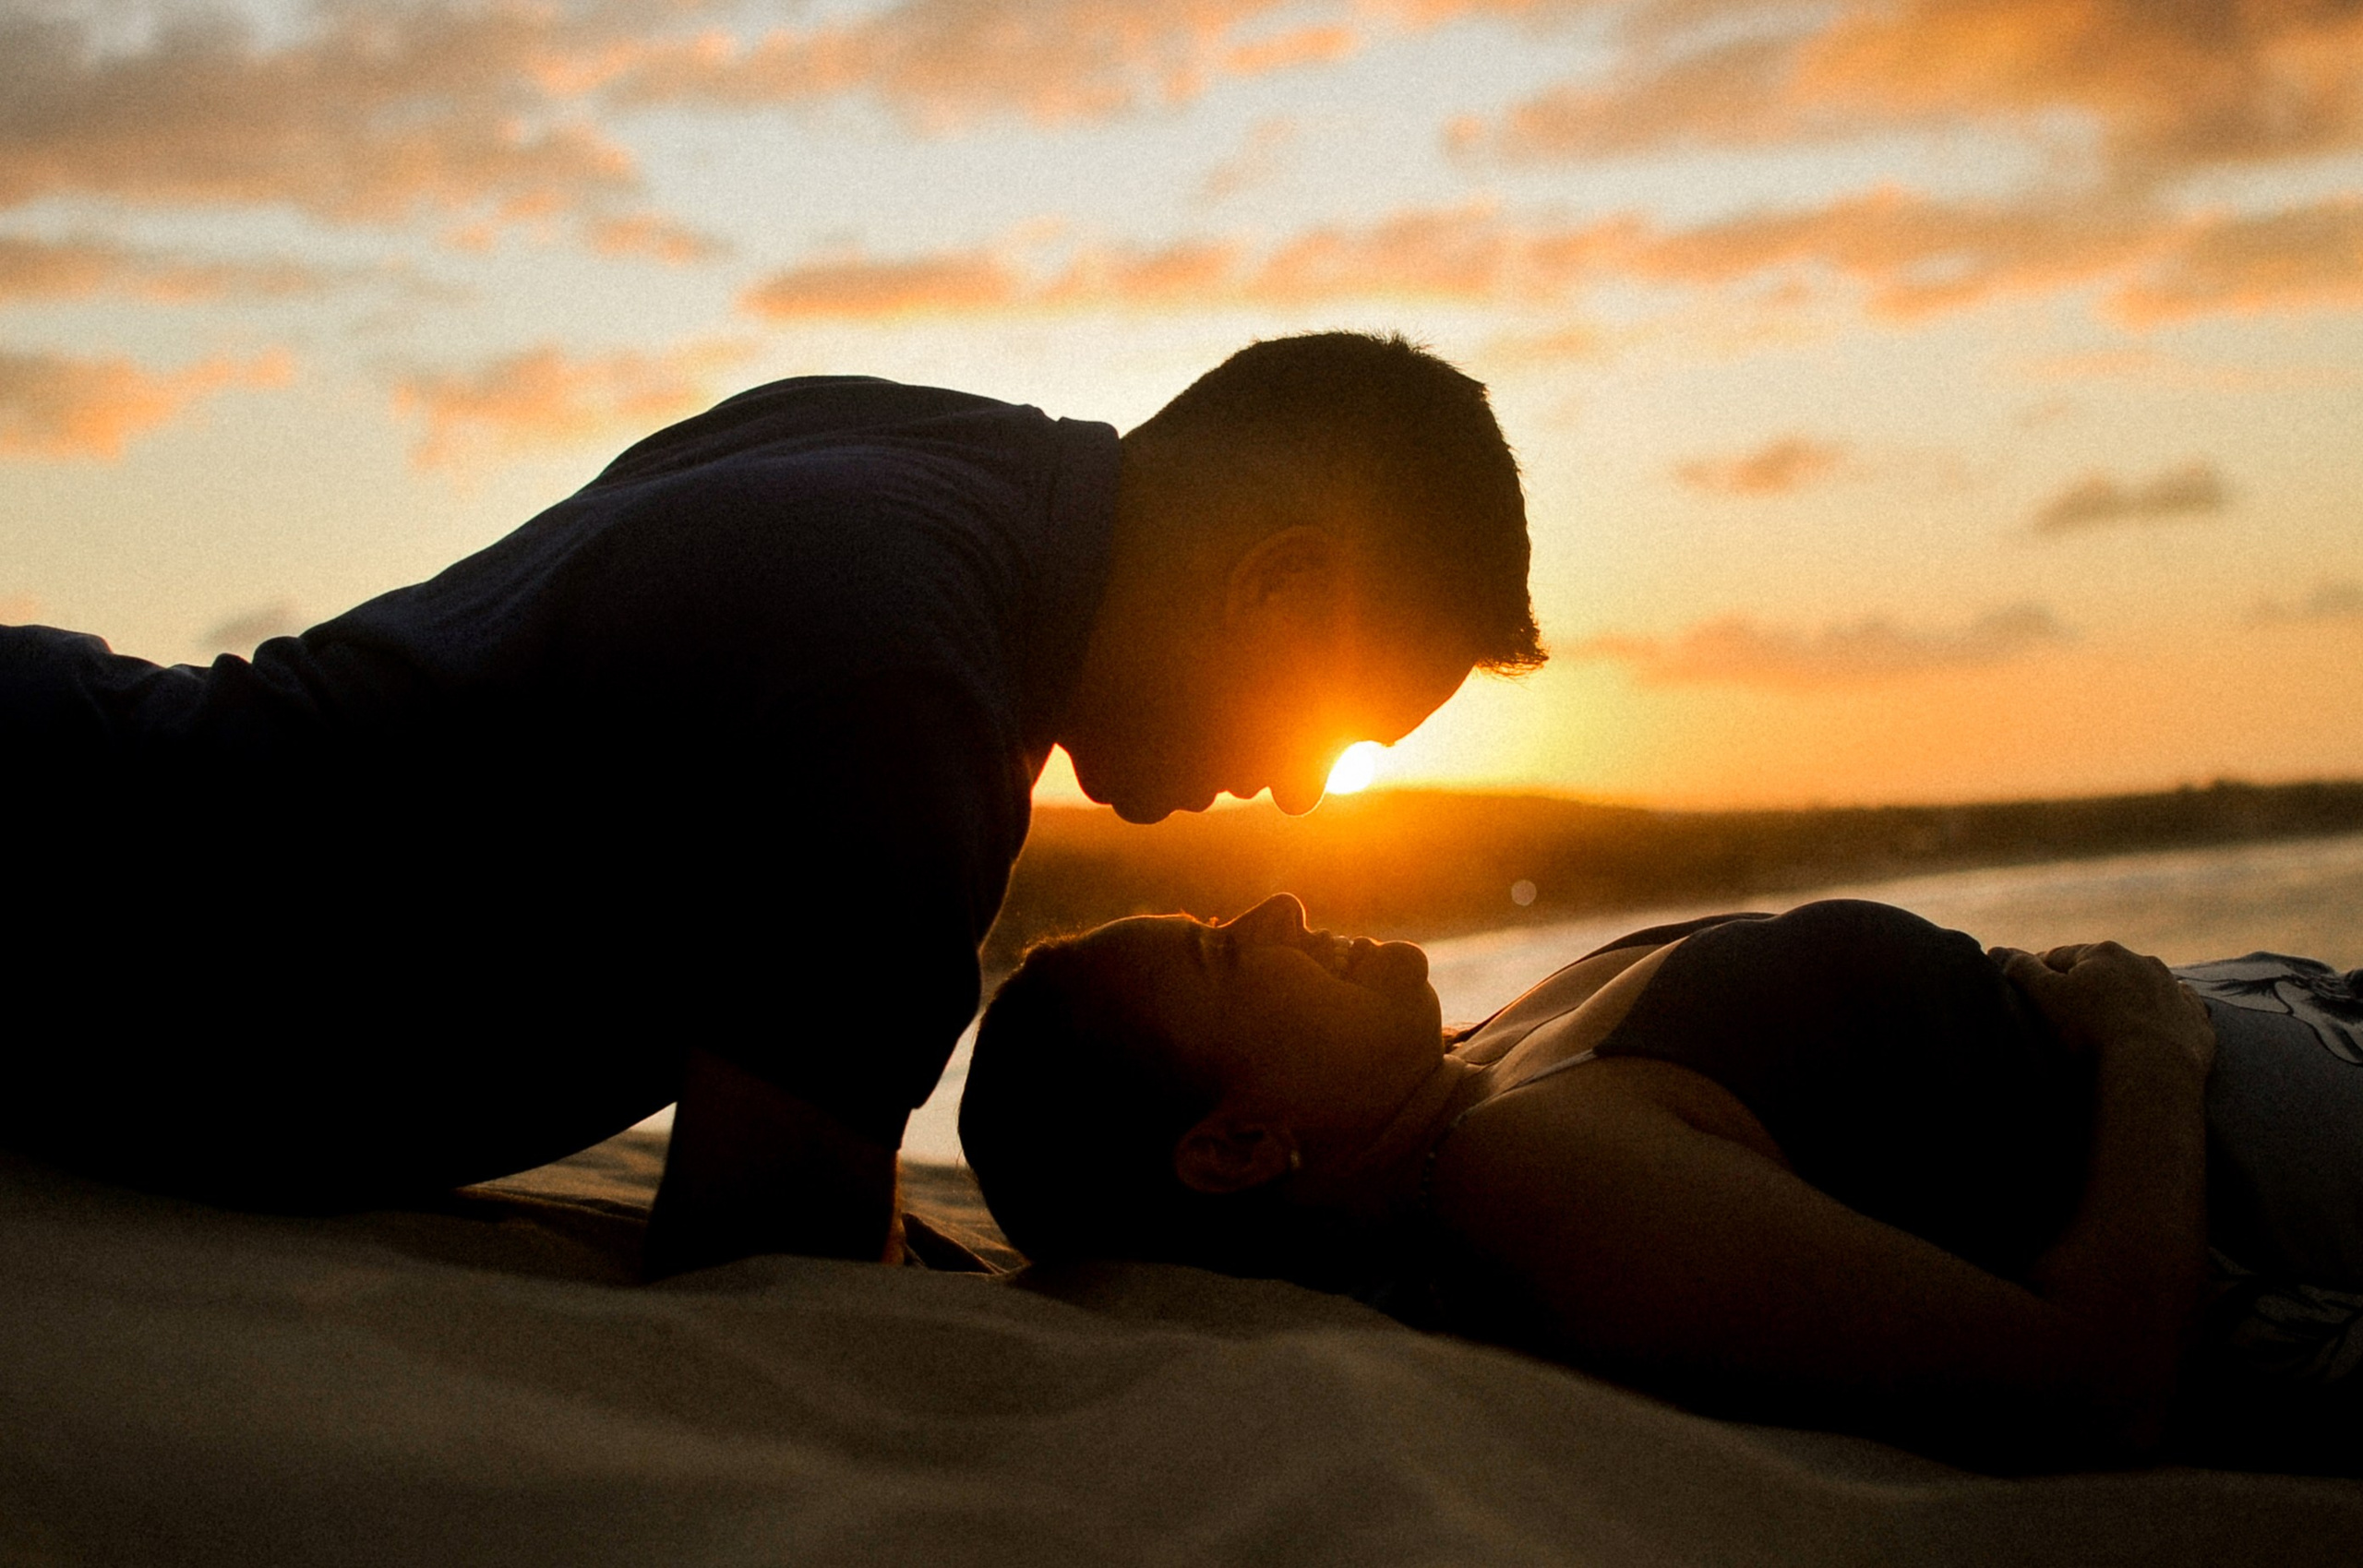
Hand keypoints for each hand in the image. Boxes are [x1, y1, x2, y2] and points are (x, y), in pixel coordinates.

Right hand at [1991, 941, 2215, 1083]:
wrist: (2152, 1073)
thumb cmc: (2090, 1033)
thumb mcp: (2042, 997)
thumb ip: (2019, 969)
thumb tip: (1997, 949)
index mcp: (2104, 952)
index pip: (2060, 956)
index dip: (2040, 975)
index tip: (2029, 997)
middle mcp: (2143, 963)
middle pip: (2104, 970)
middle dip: (2086, 985)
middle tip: (2068, 1016)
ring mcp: (2174, 991)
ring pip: (2143, 988)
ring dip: (2126, 998)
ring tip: (2109, 1026)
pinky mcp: (2196, 1021)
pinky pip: (2178, 1012)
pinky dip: (2164, 1016)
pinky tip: (2153, 1030)